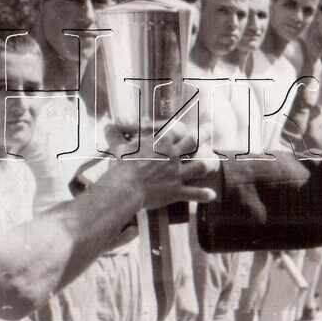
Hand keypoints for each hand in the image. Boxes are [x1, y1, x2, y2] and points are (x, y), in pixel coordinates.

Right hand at [102, 124, 218, 210]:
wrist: (126, 187)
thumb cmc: (121, 165)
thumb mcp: (117, 146)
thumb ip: (114, 134)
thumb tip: (106, 124)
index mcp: (161, 142)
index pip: (177, 129)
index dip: (181, 128)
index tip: (184, 126)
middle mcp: (173, 155)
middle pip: (193, 141)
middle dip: (204, 134)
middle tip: (211, 128)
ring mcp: (177, 173)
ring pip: (199, 166)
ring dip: (208, 164)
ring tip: (215, 162)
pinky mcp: (176, 190)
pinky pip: (193, 193)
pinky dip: (203, 195)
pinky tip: (212, 195)